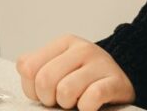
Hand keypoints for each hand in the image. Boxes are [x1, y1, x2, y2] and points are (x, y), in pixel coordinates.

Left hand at [17, 35, 134, 110]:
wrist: (122, 81)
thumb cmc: (84, 79)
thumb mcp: (59, 66)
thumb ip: (36, 68)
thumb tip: (25, 71)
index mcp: (64, 42)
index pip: (27, 67)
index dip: (32, 88)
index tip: (45, 93)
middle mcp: (82, 48)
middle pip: (44, 80)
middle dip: (49, 99)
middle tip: (61, 101)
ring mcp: (100, 63)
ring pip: (65, 91)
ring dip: (68, 105)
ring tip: (76, 102)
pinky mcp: (115, 81)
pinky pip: (91, 98)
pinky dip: (86, 108)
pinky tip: (90, 105)